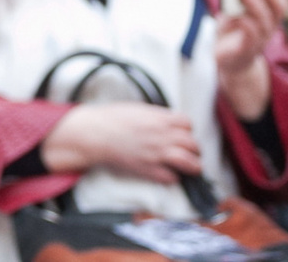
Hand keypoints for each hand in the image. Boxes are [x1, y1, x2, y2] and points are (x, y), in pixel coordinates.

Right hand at [41, 101, 202, 182]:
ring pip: (190, 163)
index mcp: (159, 118)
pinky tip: (168, 173)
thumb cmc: (110, 118)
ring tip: (191, 167)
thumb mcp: (137, 108)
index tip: (182, 133)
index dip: (187, 129)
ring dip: (193, 166)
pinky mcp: (149, 170)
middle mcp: (162, 136)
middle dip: (193, 149)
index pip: (188, 124)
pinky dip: (173, 177)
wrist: (93, 133)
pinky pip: (172, 178)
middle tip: (189, 151)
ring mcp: (157, 154)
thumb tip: (169, 122)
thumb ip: (157, 116)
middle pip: (193, 144)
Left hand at [214, 0, 286, 119]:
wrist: (227, 61)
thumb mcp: (234, 7)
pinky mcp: (247, 50)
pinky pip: (252, 38)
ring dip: (256, 5)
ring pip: (266, 22)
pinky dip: (246, 25)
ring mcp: (260, 39)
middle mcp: (269, 25)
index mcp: (269, 12)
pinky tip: (239, 16)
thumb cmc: (233, 29)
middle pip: (279, 8)